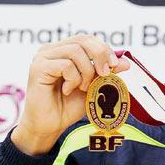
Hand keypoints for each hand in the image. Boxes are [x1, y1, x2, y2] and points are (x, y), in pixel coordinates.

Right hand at [12, 34, 130, 154]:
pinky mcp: (38, 68)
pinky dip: (73, 79)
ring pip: (76, 52)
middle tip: (104, 74)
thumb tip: (125, 62)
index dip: (104, 49)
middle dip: (100, 56)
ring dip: (86, 72)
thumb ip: (106, 74)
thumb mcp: (93, 87)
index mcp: (63, 51)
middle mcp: (52, 50)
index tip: (115, 66)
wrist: (51, 125)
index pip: (87, 39)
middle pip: (82, 40)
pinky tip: (67, 91)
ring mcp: (43, 57)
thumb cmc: (69, 106)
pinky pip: (66, 65)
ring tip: (82, 88)